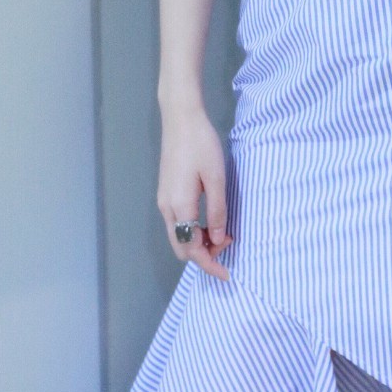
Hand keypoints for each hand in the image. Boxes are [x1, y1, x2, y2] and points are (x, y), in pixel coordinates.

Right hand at [157, 103, 233, 280]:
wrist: (181, 118)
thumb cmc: (201, 144)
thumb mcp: (216, 178)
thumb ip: (217, 211)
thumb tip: (219, 240)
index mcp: (180, 207)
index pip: (192, 249)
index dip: (209, 265)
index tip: (228, 274)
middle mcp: (167, 208)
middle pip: (181, 247)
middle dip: (203, 255)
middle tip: (228, 245)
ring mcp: (163, 200)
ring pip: (178, 235)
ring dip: (198, 241)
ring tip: (223, 232)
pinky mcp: (166, 192)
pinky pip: (177, 222)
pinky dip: (192, 229)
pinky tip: (210, 220)